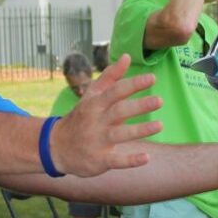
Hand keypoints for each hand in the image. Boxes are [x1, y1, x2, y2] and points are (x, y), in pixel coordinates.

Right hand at [49, 54, 162, 176]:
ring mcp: (97, 141)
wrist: (57, 146)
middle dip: (139, 106)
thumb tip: (126, 56)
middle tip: (159, 101)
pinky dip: (130, 160)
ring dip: (140, 130)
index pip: (115, 91)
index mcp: (95, 104)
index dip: (133, 84)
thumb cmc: (81, 117)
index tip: (152, 78)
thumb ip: (110, 77)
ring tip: (160, 125)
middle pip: (119, 111)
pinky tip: (146, 157)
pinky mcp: (99, 160)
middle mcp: (96, 121)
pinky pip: (116, 160)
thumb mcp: (91, 95)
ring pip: (119, 134)